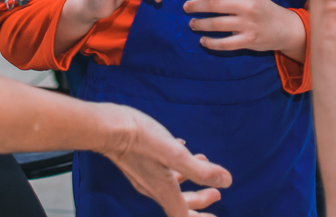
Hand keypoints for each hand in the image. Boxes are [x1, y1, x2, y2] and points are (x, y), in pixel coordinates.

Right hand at [99, 103, 230, 216]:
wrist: (108, 128)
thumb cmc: (141, 140)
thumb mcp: (175, 154)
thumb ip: (200, 170)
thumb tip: (227, 181)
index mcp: (164, 190)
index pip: (184, 216)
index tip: (214, 216)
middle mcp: (153, 187)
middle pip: (179, 202)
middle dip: (199, 199)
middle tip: (216, 193)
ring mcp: (144, 175)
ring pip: (170, 185)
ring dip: (189, 179)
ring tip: (202, 160)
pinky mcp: (138, 162)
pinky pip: (161, 170)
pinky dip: (175, 165)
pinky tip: (181, 145)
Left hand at [183, 0, 305, 58]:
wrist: (285, 28)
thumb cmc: (261, 8)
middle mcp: (248, 6)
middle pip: (215, 4)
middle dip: (196, 5)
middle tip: (186, 7)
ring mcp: (249, 24)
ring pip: (216, 24)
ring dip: (200, 24)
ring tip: (192, 23)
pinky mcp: (249, 40)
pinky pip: (224, 43)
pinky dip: (211, 42)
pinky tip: (203, 40)